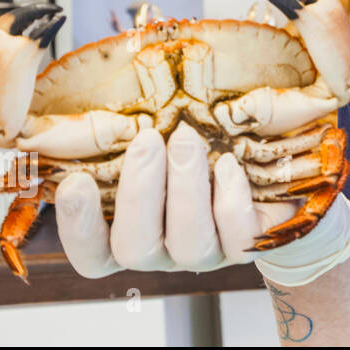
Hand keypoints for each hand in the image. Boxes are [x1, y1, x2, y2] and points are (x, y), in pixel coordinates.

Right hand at [55, 123, 349, 284]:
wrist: (274, 169)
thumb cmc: (198, 142)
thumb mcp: (157, 134)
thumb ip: (123, 128)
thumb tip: (77, 94)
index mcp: (128, 230)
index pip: (91, 255)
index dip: (78, 226)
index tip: (75, 181)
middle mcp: (164, 249)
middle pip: (135, 249)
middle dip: (139, 193)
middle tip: (147, 140)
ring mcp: (208, 251)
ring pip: (188, 245)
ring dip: (185, 189)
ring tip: (188, 139)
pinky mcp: (250, 242)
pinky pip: (238, 236)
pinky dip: (229, 198)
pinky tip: (228, 164)